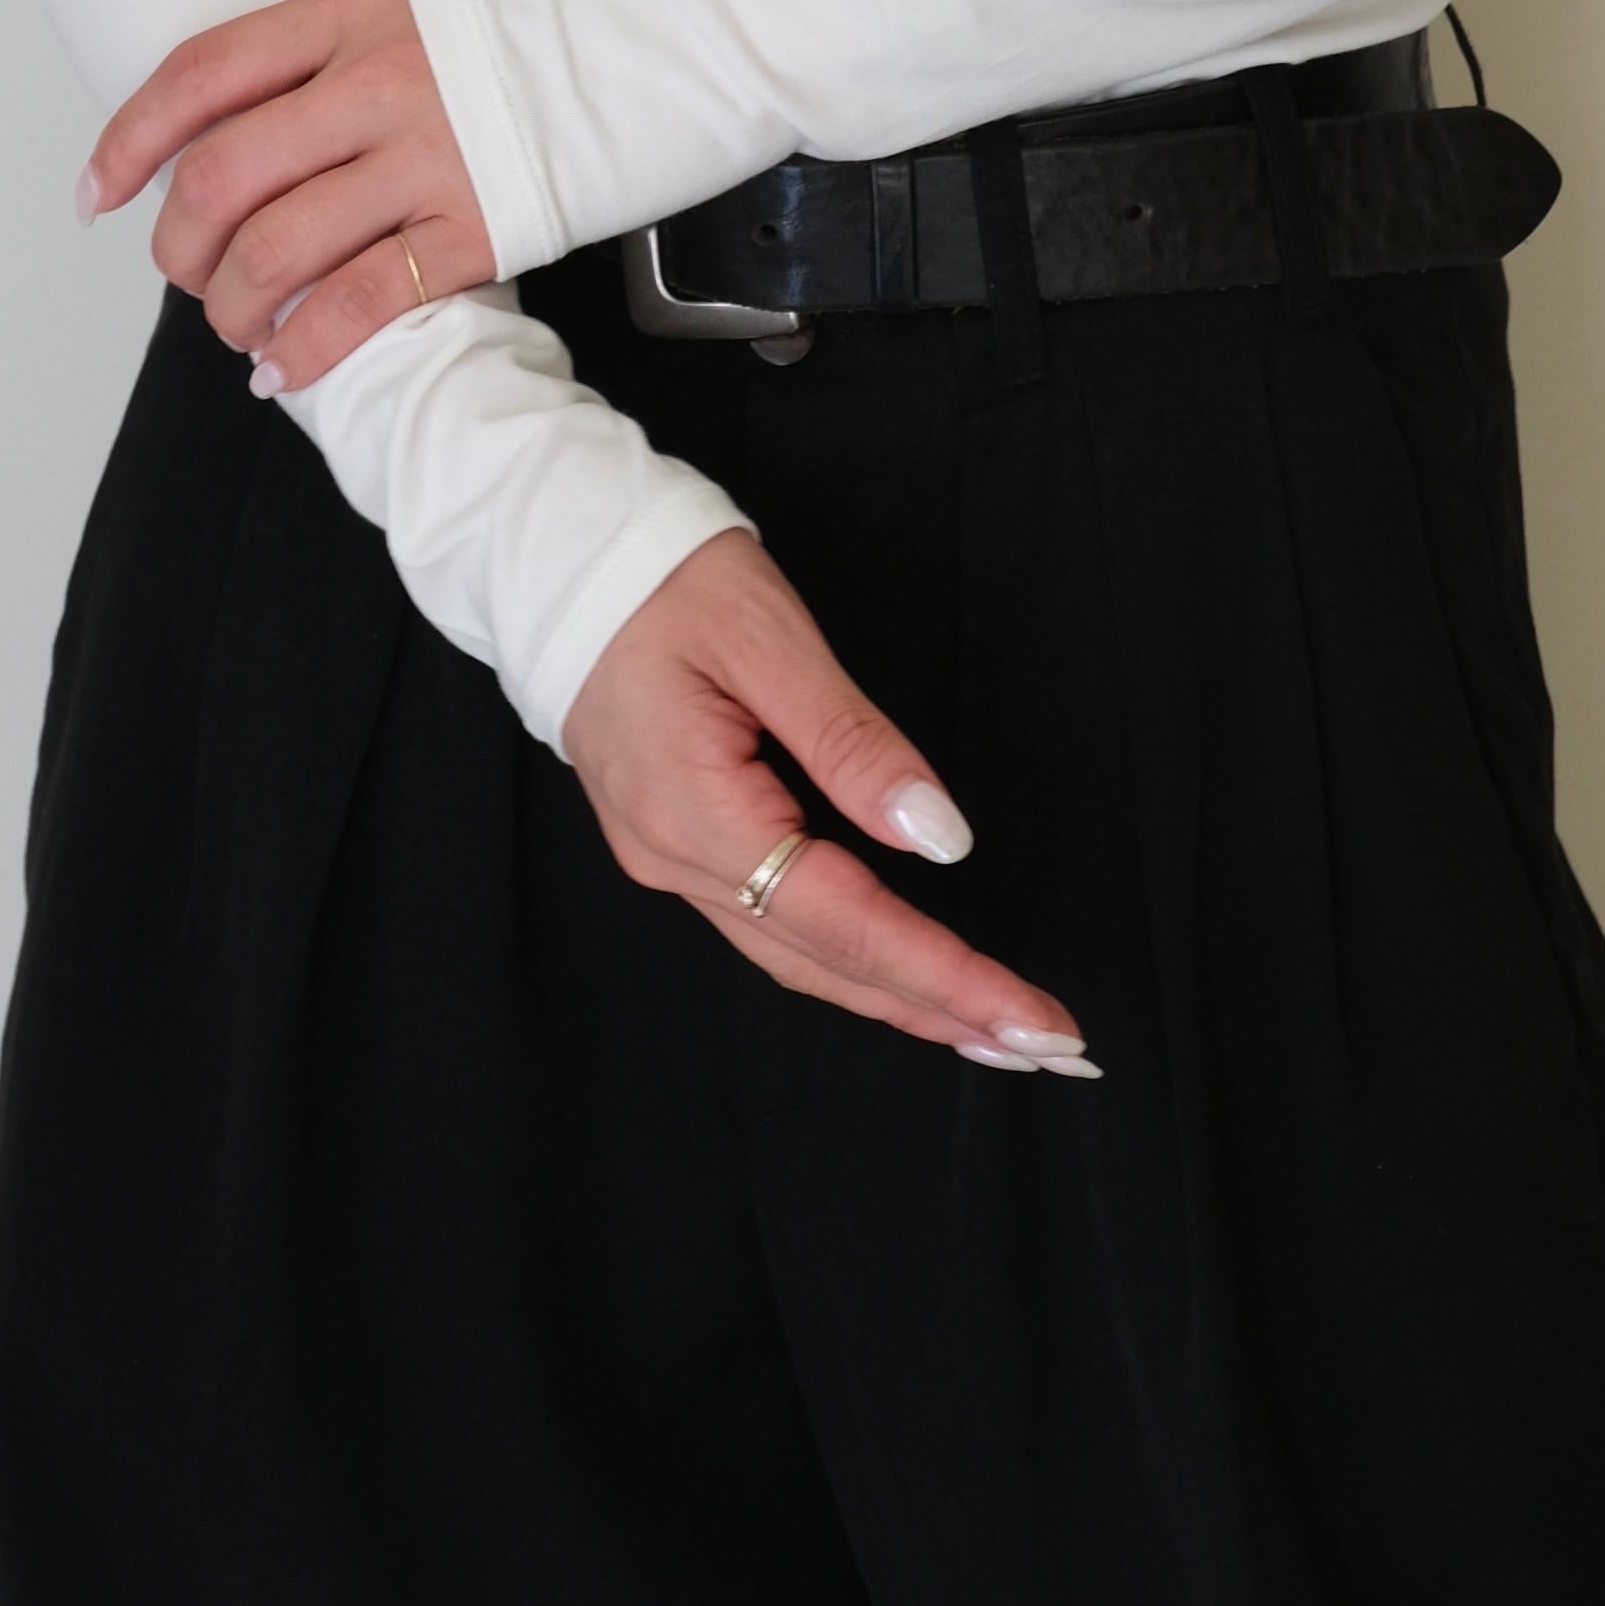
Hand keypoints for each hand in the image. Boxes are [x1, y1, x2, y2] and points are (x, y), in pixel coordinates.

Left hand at [81, 0, 495, 386]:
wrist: (684, 20)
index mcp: (351, 13)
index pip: (202, 75)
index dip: (130, 140)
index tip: (96, 191)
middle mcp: (374, 84)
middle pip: (221, 175)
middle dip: (177, 244)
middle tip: (179, 271)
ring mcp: (427, 156)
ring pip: (278, 248)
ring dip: (232, 304)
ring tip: (234, 324)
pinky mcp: (482, 223)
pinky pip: (365, 299)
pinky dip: (308, 346)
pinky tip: (284, 366)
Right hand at [567, 532, 1099, 1078]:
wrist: (558, 559)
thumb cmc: (664, 582)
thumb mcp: (770, 641)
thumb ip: (854, 745)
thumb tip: (941, 838)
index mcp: (696, 812)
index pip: (844, 922)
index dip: (945, 976)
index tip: (1033, 1017)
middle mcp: (674, 858)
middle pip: (824, 963)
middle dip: (939, 1011)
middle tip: (1045, 1046)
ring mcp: (667, 858)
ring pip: (797, 957)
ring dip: (897, 999)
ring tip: (991, 1029)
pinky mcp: (675, 842)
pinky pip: (773, 925)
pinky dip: (849, 959)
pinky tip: (901, 973)